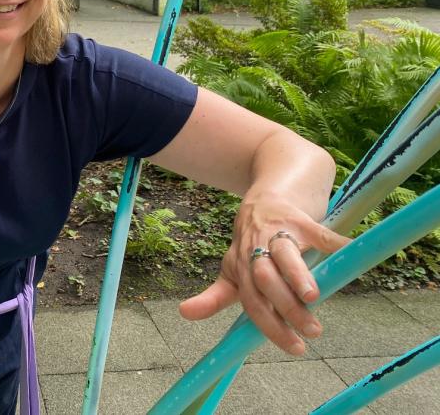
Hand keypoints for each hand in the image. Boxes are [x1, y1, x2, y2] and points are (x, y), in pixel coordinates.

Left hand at [179, 192, 350, 355]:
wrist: (273, 186)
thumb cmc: (255, 235)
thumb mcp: (234, 264)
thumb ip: (216, 295)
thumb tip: (183, 314)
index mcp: (239, 264)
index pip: (250, 300)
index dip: (269, 325)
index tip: (295, 348)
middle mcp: (254, 247)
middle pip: (263, 279)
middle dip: (284, 306)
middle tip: (312, 330)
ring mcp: (277, 230)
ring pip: (282, 255)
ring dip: (296, 276)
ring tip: (313, 297)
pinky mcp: (299, 216)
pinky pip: (318, 232)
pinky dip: (335, 244)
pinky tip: (349, 254)